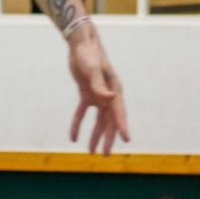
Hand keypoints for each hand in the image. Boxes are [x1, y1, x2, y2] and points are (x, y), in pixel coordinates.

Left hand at [67, 26, 129, 154]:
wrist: (79, 44)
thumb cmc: (89, 54)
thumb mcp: (92, 69)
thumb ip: (99, 84)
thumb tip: (111, 97)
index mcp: (114, 89)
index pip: (119, 111)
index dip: (122, 125)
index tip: (126, 139)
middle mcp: (108, 94)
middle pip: (109, 120)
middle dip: (108, 138)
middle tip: (105, 154)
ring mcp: (98, 95)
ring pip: (98, 120)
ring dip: (95, 135)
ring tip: (91, 152)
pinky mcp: (86, 93)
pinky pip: (82, 112)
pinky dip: (78, 124)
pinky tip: (73, 137)